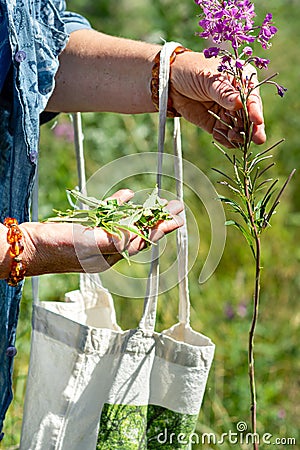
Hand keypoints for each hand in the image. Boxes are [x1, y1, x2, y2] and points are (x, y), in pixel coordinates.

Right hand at [10, 189, 182, 276]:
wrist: (28, 247)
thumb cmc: (57, 248)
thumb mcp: (90, 246)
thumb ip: (115, 241)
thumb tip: (138, 238)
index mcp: (111, 256)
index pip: (142, 240)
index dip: (161, 228)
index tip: (178, 219)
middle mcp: (107, 249)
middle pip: (138, 231)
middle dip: (157, 218)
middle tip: (174, 205)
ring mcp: (96, 238)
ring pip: (125, 223)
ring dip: (140, 211)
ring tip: (155, 200)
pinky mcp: (85, 229)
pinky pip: (107, 216)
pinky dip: (117, 206)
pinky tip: (126, 196)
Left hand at [170, 51, 265, 147]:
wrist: (170, 81)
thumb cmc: (192, 71)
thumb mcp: (208, 78)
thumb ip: (223, 92)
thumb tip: (238, 103)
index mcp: (242, 81)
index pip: (252, 98)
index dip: (256, 110)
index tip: (257, 121)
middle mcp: (239, 99)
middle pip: (250, 117)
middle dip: (253, 128)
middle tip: (257, 139)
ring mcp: (228, 113)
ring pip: (239, 129)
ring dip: (239, 136)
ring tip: (234, 137)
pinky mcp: (216, 124)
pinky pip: (225, 136)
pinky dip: (226, 140)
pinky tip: (224, 139)